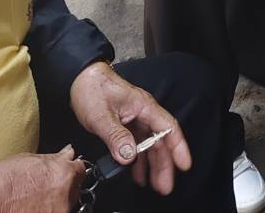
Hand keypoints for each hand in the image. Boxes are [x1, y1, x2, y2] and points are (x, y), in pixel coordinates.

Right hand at [0, 147, 83, 212]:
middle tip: (44, 188)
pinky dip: (48, 210)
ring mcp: (58, 212)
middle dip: (64, 187)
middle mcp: (65, 195)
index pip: (81, 170)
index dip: (71, 170)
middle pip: (75, 189)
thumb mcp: (30, 159)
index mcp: (63, 174)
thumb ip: (55, 158)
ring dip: (56, 202)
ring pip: (65, 205)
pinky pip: (56, 212)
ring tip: (35, 199)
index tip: (65, 173)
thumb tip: (69, 153)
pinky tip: (33, 207)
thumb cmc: (2, 181)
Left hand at [69, 62, 190, 195]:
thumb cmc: (93, 88)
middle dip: (165, 164)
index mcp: (144, 107)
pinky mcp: (126, 125)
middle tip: (165, 185)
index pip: (168, 128)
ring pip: (150, 145)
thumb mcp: (101, 115)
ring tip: (154, 184)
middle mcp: (143, 114)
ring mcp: (135, 120)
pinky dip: (138, 160)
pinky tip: (137, 173)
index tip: (184, 164)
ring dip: (153, 165)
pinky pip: (137, 145)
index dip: (178, 147)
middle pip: (161, 141)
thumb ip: (116, 136)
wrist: (80, 78)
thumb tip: (129, 155)